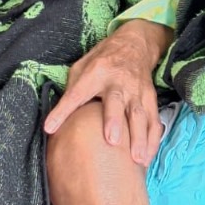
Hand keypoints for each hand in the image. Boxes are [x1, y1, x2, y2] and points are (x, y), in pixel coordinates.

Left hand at [44, 21, 171, 166]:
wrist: (135, 44)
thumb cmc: (102, 60)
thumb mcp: (81, 67)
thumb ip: (71, 91)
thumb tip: (56, 120)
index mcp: (95, 72)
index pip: (76, 93)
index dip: (63, 110)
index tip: (50, 127)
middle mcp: (118, 82)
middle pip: (116, 102)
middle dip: (115, 121)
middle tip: (112, 141)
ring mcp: (137, 91)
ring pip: (139, 115)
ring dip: (139, 138)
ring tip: (137, 160)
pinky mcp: (150, 99)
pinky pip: (153, 121)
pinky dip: (152, 141)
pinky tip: (147, 159)